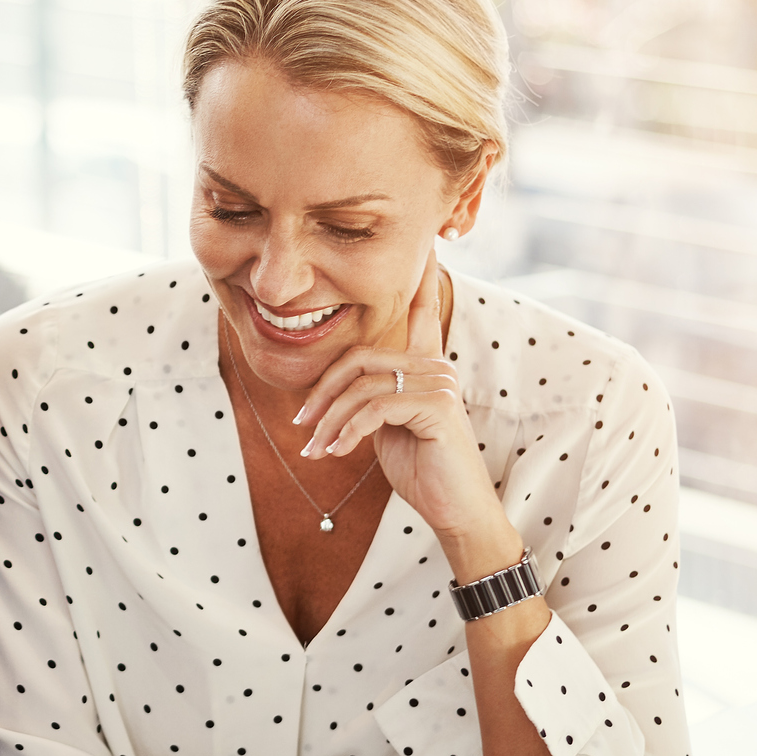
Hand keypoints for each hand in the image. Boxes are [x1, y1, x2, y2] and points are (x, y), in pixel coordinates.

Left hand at [294, 250, 500, 542]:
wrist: (454, 510)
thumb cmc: (421, 469)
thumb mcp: (386, 427)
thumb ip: (369, 398)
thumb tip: (335, 390)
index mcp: (426, 365)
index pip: (420, 312)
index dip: (419, 279)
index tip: (425, 245)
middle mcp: (435, 366)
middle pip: (360, 358)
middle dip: (322, 393)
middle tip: (302, 425)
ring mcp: (439, 383)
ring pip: (362, 386)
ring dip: (329, 421)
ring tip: (314, 449)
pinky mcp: (436, 406)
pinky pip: (374, 407)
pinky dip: (347, 431)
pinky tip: (336, 453)